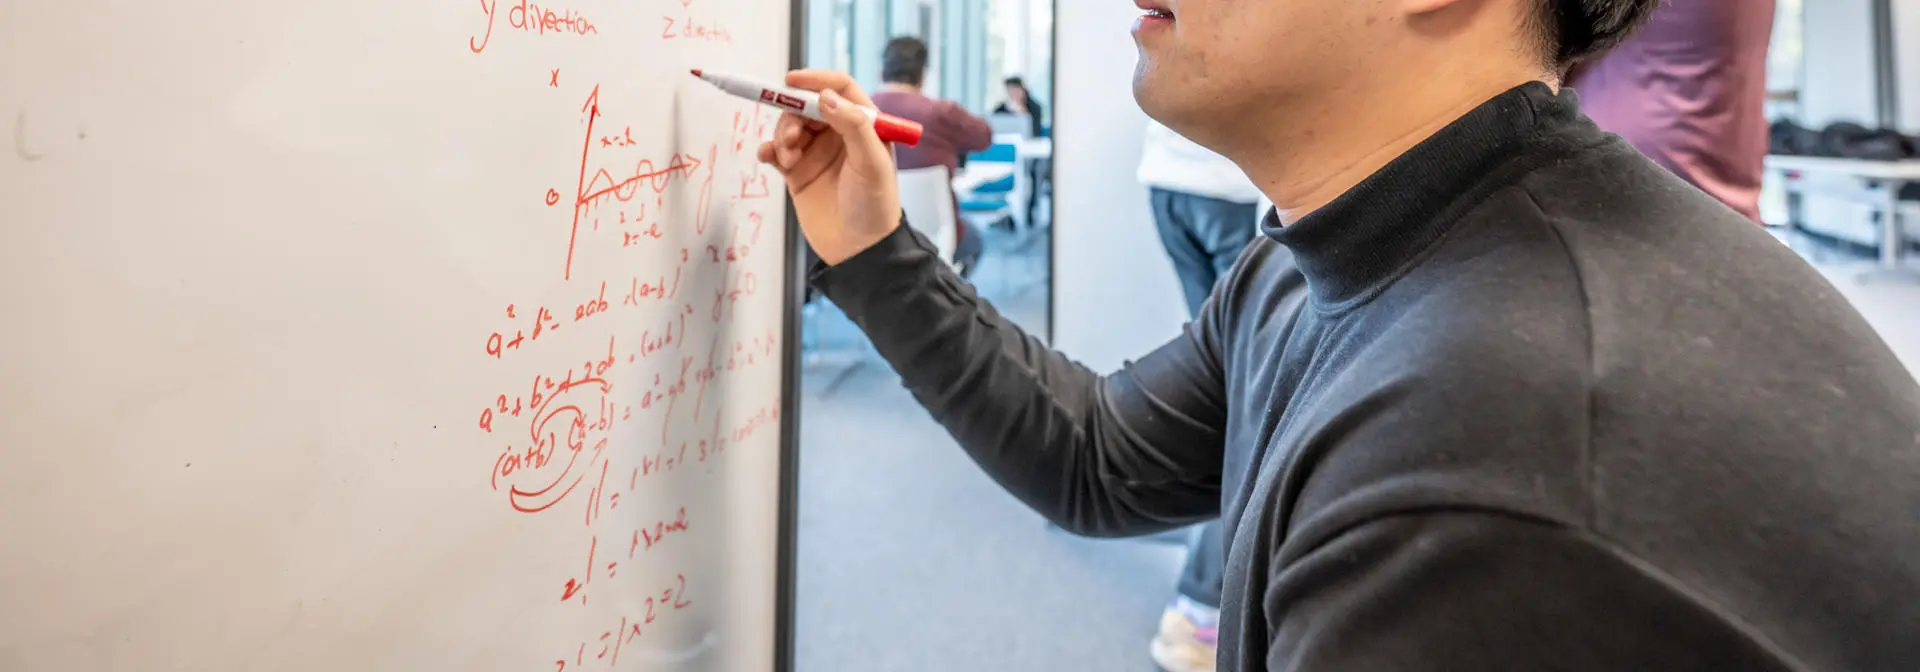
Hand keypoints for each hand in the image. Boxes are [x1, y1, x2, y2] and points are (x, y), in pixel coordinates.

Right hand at [757, 70, 900, 265]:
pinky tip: (768, 158)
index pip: (839, 88)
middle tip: (791, 136)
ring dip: (782, 135)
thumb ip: (853, 125)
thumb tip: (826, 96)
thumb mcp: (871, 162)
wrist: (858, 251)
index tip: (791, 82)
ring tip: (788, 159)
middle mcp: (839, 134)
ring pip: (789, 125)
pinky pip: (776, 150)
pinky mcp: (797, 172)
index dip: (816, 80)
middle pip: (807, 105)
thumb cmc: (874, 206)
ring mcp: (816, 152)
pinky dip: (769, 150)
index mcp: (864, 125)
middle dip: (793, 114)